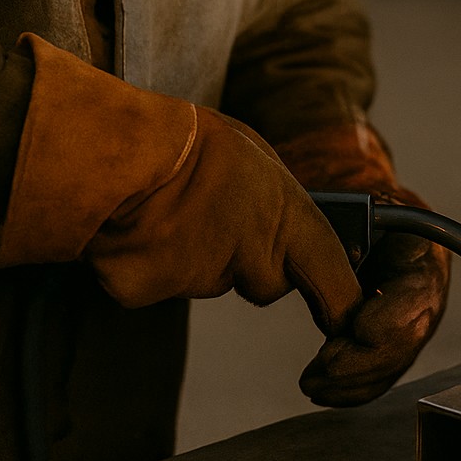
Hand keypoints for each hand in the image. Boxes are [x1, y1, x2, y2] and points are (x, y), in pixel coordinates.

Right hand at [0, 36, 363, 335]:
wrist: (114, 145)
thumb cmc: (188, 140)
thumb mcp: (256, 158)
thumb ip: (279, 202)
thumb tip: (288, 224)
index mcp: (285, 215)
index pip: (332, 276)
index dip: (342, 303)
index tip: (346, 320)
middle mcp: (250, 254)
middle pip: (265, 283)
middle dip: (249, 262)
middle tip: (218, 214)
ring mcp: (198, 278)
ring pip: (209, 281)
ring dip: (196, 257)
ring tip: (173, 209)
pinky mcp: (149, 292)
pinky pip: (157, 285)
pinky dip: (148, 264)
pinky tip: (138, 228)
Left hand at [274, 126, 452, 406]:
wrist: (384, 229)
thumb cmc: (371, 218)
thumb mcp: (367, 216)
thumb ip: (355, 237)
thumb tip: (345, 260)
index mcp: (426, 259)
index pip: (416, 298)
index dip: (388, 319)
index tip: (355, 328)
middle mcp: (427, 299)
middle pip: (406, 342)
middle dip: (363, 361)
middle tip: (323, 366)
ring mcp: (414, 326)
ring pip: (393, 366)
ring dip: (352, 382)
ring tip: (312, 383)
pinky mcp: (396, 347)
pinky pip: (381, 377)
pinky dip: (353, 390)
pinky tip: (324, 392)